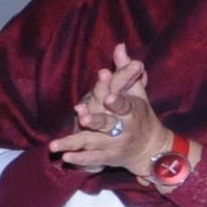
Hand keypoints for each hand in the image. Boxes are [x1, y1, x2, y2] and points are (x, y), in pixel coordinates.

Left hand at [49, 44, 172, 175]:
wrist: (151, 148)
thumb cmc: (141, 115)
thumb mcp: (137, 92)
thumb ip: (125, 70)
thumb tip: (119, 46)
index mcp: (132, 112)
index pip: (124, 105)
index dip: (117, 101)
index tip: (108, 97)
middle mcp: (123, 129)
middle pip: (107, 124)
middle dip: (96, 120)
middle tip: (82, 117)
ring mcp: (114, 145)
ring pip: (93, 143)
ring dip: (74, 143)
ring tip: (55, 145)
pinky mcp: (108, 157)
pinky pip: (92, 159)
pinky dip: (79, 159)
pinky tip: (64, 158)